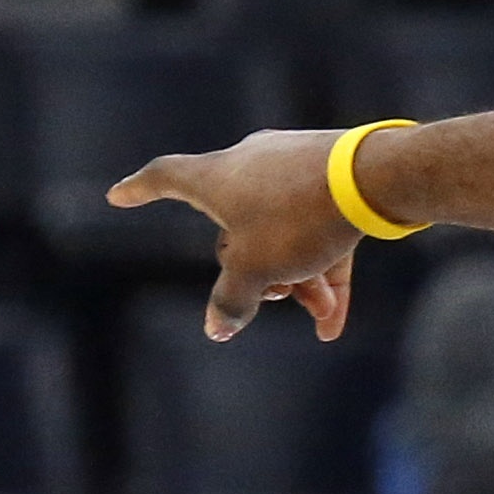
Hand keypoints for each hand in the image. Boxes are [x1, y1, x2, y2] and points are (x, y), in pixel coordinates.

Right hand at [110, 128, 361, 341]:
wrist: (376, 177)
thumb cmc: (299, 217)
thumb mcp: (257, 267)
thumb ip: (232, 299)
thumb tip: (217, 328)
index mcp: (215, 176)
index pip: (165, 178)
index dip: (139, 191)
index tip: (118, 197)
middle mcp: (250, 164)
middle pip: (238, 229)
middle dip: (257, 273)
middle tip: (278, 296)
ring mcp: (295, 169)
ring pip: (284, 235)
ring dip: (299, 280)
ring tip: (322, 313)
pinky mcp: (336, 182)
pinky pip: (320, 233)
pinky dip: (324, 273)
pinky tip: (333, 324)